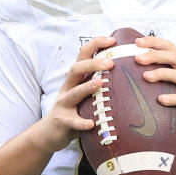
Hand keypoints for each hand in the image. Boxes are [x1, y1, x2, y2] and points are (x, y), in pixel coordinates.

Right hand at [30, 36, 115, 153]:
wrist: (47, 134)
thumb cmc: (73, 112)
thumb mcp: (84, 96)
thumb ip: (99, 85)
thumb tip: (127, 75)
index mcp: (75, 80)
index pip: (83, 56)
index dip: (95, 45)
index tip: (113, 40)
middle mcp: (68, 88)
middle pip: (76, 69)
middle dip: (92, 63)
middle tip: (111, 62)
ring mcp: (63, 104)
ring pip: (73, 93)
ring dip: (87, 87)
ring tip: (102, 83)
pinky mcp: (62, 121)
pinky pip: (72, 121)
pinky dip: (81, 122)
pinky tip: (92, 123)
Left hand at [134, 36, 175, 143]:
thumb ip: (167, 79)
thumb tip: (139, 75)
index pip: (171, 48)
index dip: (155, 42)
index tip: (137, 42)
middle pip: (174, 57)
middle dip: (155, 55)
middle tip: (137, 58)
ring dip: (161, 74)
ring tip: (145, 76)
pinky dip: (173, 99)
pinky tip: (160, 100)